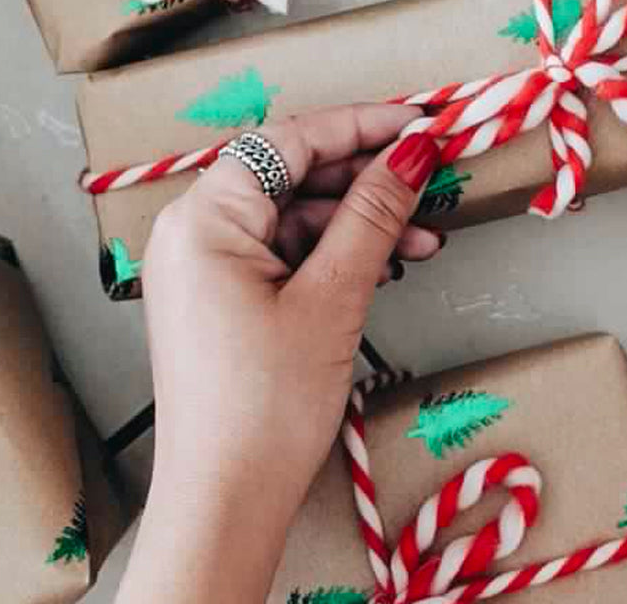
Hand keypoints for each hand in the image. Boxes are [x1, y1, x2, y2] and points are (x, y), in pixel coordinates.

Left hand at [118, 105, 443, 603]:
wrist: (226, 501)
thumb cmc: (264, 406)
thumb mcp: (333, 298)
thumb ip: (374, 215)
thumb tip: (412, 151)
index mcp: (203, 218)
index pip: (289, 140)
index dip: (362, 125)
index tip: (422, 124)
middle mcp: (193, 233)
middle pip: (291, 175)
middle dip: (367, 178)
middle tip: (433, 178)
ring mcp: (205, 269)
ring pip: (294, 217)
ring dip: (360, 222)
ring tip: (425, 238)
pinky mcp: (222, 302)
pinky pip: (284, 254)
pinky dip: (335, 256)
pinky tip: (387, 266)